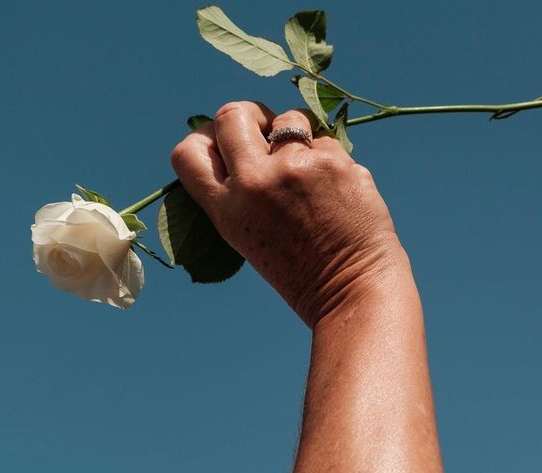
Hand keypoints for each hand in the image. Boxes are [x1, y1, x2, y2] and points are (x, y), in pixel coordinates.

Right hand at [170, 101, 404, 326]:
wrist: (352, 289)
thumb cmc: (302, 268)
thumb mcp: (247, 236)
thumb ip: (237, 192)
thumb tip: (245, 139)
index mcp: (227, 209)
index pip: (188, 152)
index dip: (206, 140)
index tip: (226, 143)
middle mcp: (253, 183)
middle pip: (231, 115)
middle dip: (250, 116)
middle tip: (267, 132)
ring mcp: (294, 168)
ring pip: (287, 119)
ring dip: (297, 134)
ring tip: (309, 170)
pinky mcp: (332, 162)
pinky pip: (325, 140)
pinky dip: (330, 158)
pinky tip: (338, 188)